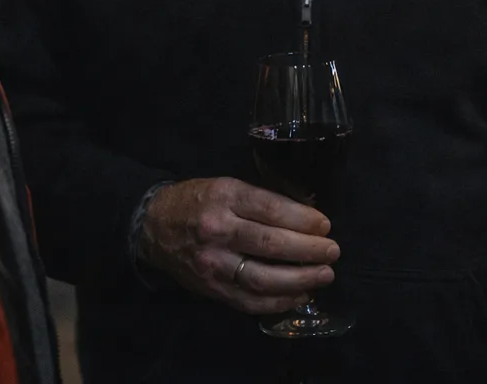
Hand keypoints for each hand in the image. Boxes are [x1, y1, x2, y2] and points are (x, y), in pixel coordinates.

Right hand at [138, 177, 339, 314]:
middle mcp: (218, 230)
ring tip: (325, 275)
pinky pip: (249, 301)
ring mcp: (214, 263)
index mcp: (224, 197)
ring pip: (263, 278)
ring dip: (300, 279)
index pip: (271, 209)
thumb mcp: (225, 185)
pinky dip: (279, 301)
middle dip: (308, 249)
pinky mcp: (212, 289)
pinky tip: (300, 295)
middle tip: (332, 251)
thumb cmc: (197, 201)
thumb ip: (259, 199)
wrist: (154, 227)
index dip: (303, 219)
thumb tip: (306, 213)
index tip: (325, 225)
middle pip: (271, 244)